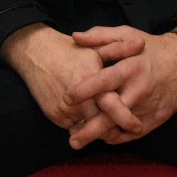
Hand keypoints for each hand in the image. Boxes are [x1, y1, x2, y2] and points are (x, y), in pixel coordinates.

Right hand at [1, 23, 141, 145]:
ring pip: (87, 127)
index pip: (113, 105)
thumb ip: (120, 49)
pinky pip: (72, 126)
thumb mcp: (94, 48)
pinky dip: (80, 124)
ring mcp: (65, 108)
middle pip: (101, 122)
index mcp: (92, 78)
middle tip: (123, 131)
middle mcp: (79, 96)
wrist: (34, 52)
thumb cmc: (68, 50)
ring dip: (96, 128)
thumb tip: (142, 45)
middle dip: (112, 129)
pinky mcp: (54, 114)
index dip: (126, 119)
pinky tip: (85, 117)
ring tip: (105, 126)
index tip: (137, 126)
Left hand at [63, 26, 176, 146]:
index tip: (66, 98)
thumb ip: (100, 36)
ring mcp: (149, 107)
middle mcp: (139, 90)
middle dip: (90, 128)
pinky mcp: (157, 118)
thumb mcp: (127, 34)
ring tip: (80, 139)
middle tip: (70, 138)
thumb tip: (75, 36)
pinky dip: (118, 137)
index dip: (84, 90)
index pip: (104, 81)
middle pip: (112, 113)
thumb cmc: (151, 47)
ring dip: (100, 135)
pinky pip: (134, 133)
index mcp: (130, 68)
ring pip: (121, 126)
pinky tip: (102, 137)